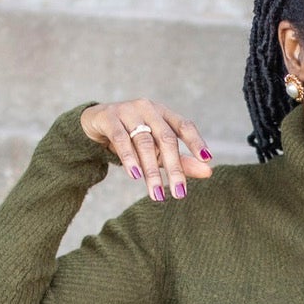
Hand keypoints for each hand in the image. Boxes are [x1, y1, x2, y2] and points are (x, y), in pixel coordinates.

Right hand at [81, 98, 213, 203]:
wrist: (95, 124)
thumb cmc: (132, 137)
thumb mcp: (157, 150)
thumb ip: (181, 161)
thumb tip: (209, 172)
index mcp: (163, 114)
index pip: (184, 125)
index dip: (196, 141)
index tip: (207, 159)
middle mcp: (148, 109)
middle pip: (166, 138)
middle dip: (174, 167)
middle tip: (180, 193)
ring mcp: (128, 111)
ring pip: (144, 142)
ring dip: (151, 171)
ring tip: (157, 193)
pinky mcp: (109, 118)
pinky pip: (121, 139)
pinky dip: (130, 158)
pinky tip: (136, 176)